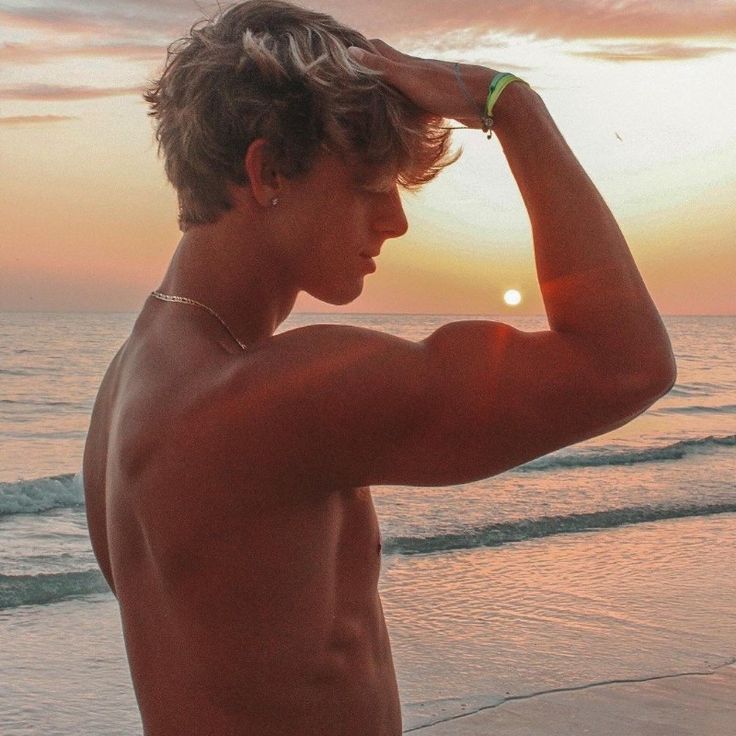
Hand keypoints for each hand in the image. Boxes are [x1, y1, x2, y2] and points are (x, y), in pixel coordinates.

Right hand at [347, 40, 496, 128]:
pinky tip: (398, 111)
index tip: (338, 48)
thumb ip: (382, 68)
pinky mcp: (436, 101)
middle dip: (368, 65)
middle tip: (348, 71)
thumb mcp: (409, 79)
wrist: (485, 99)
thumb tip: (351, 51)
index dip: (358, 46)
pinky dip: (400, 102)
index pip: (376, 48)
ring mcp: (425, 85)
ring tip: (368, 94)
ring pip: (399, 82)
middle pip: (386, 63)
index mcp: (405, 63)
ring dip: (384, 86)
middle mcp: (414, 70)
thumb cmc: (447, 89)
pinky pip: (411, 99)